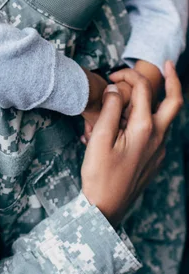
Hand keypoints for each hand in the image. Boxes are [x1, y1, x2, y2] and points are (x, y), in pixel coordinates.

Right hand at [81, 61, 182, 226]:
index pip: (144, 89)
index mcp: (144, 129)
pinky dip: (148, 118)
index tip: (113, 76)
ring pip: (166, 116)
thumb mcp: (100, 139)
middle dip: (173, 80)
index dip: (129, 76)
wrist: (106, 209)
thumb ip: (111, 109)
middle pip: (174, 101)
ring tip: (133, 94)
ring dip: (156, 100)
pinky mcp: (155, 158)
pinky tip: (127, 121)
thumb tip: (118, 89)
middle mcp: (158, 137)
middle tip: (167, 64)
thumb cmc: (100, 175)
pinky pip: (157, 131)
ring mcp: (159, 149)